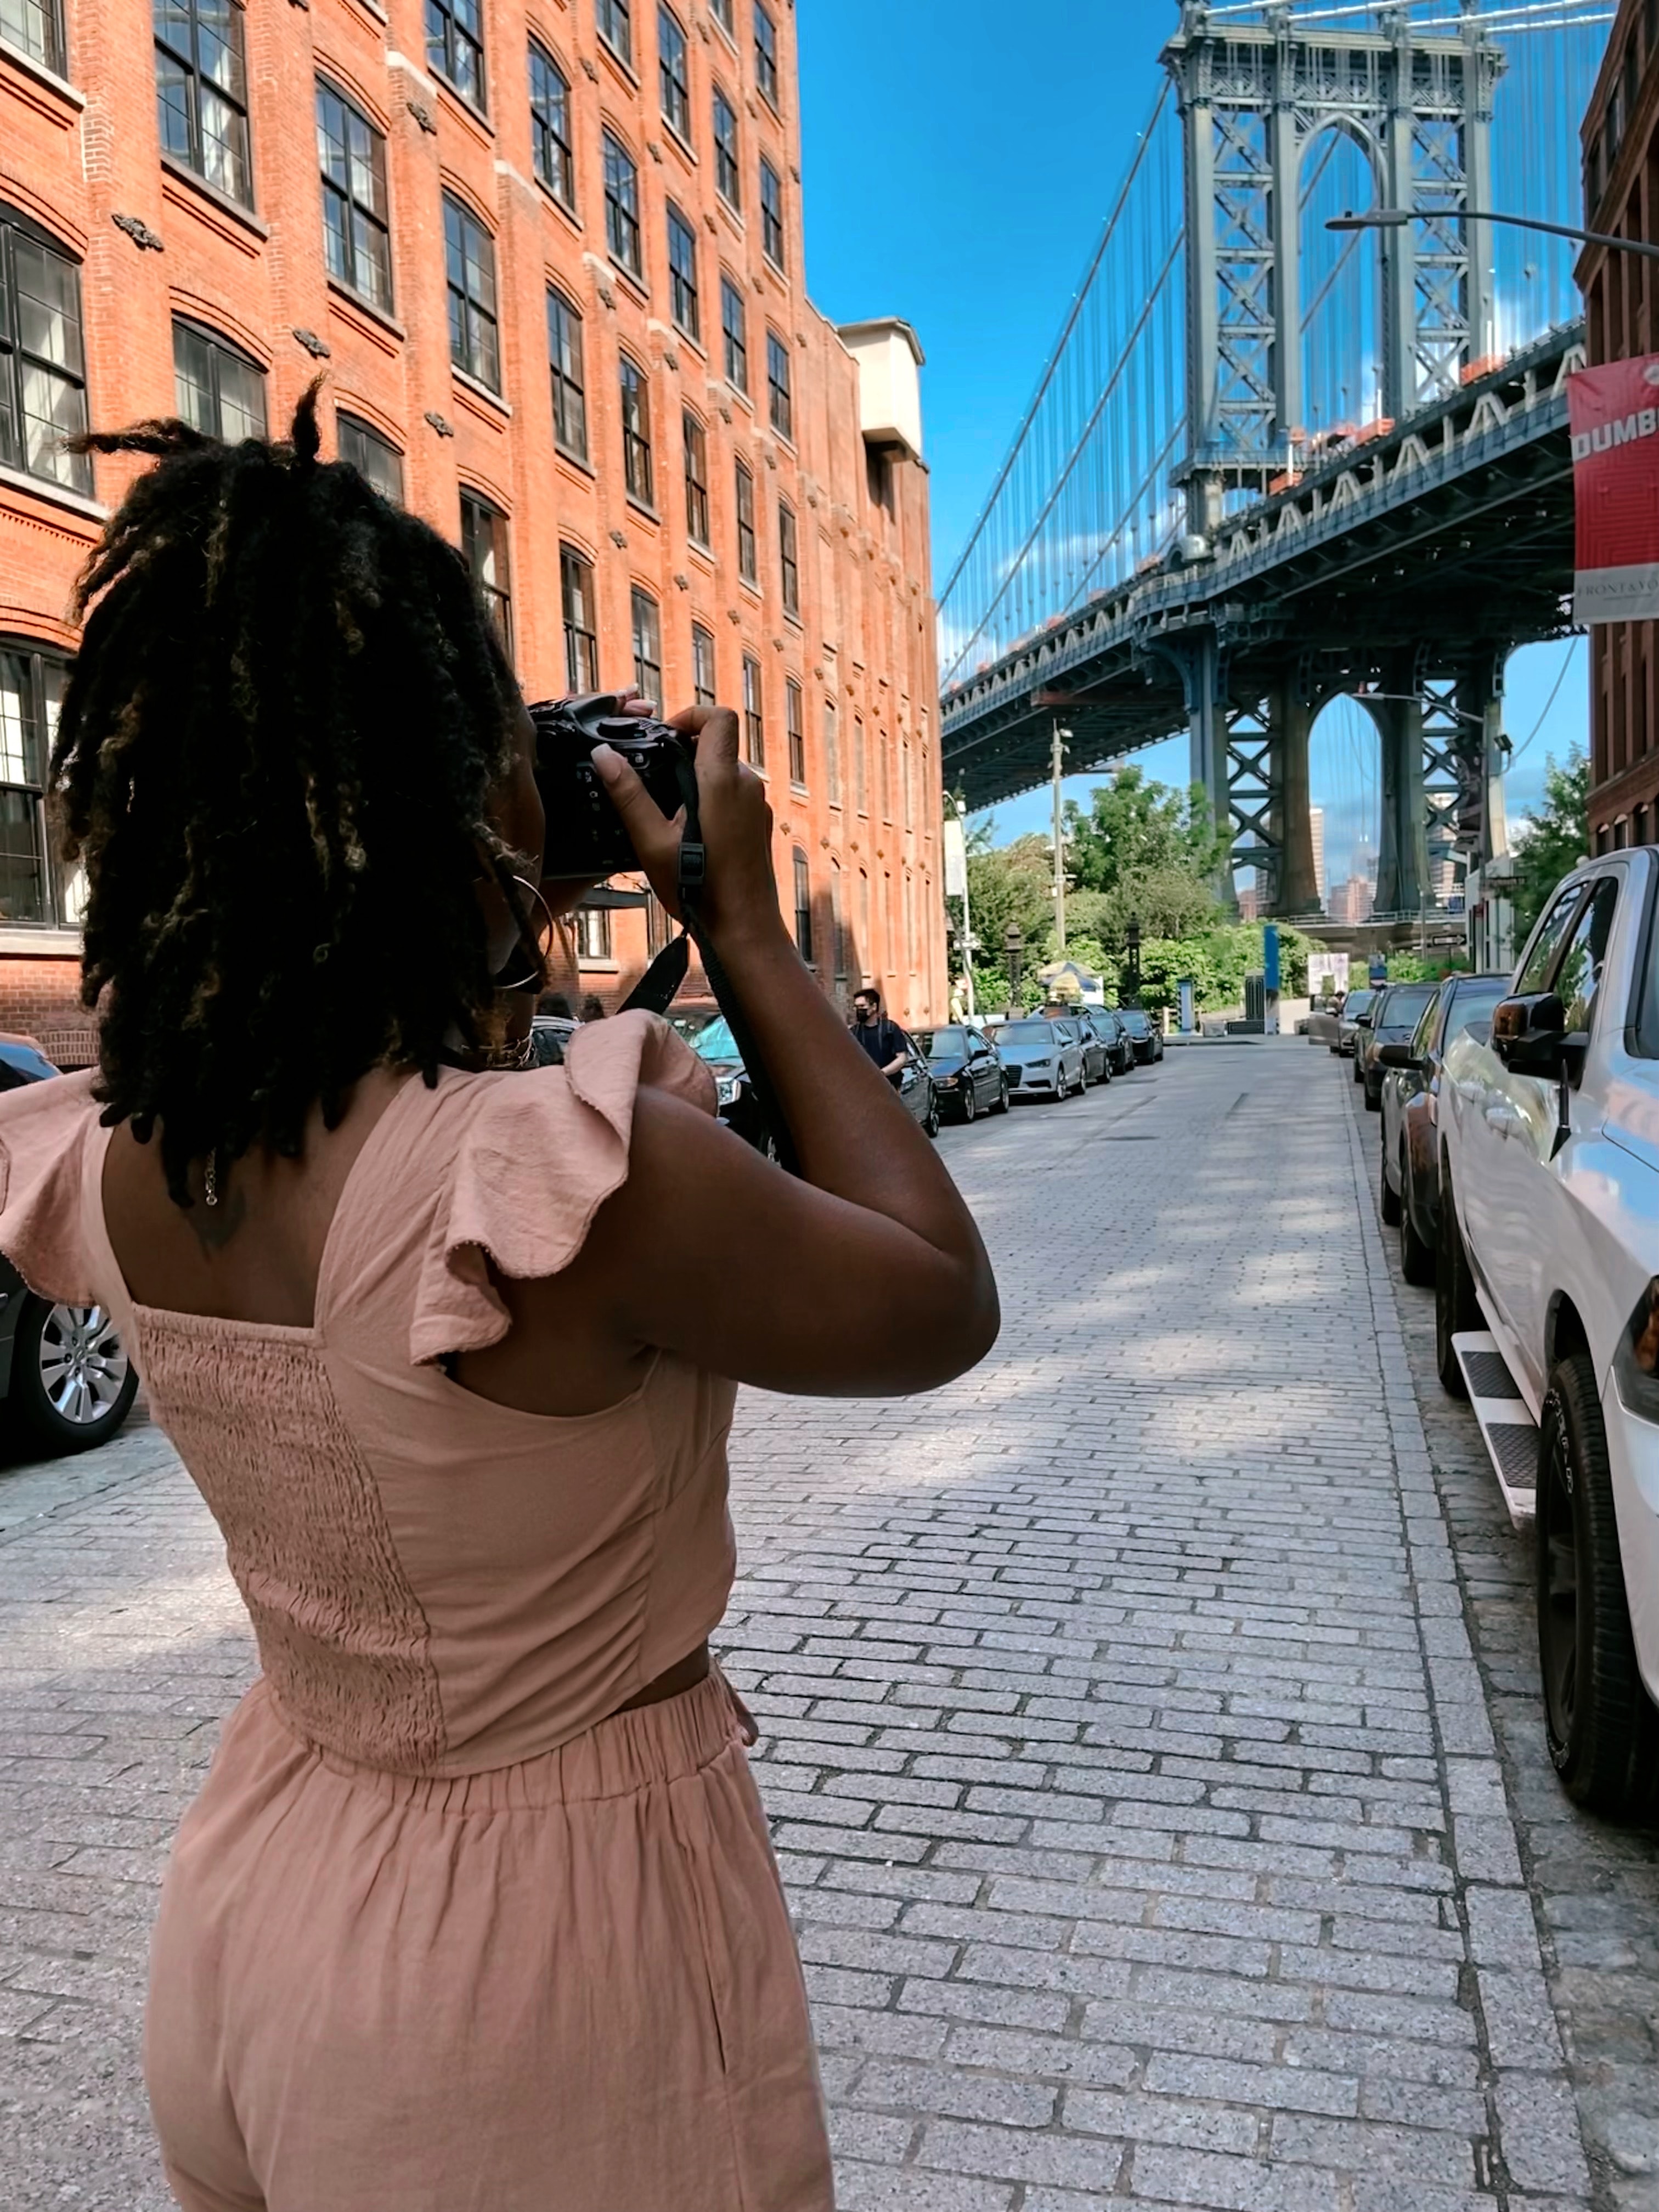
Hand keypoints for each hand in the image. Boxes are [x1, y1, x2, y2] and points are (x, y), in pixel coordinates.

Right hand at [591, 704, 781, 944]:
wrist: (744, 928)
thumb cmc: (700, 889)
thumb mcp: (652, 842)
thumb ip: (628, 795)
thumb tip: (603, 755)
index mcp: (723, 781)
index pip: (719, 719)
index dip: (691, 716)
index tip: (666, 735)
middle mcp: (748, 786)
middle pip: (718, 746)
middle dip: (686, 754)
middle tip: (655, 779)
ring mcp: (758, 806)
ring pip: (725, 774)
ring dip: (697, 780)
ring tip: (669, 813)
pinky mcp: (760, 825)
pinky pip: (734, 797)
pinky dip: (712, 801)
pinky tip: (691, 833)